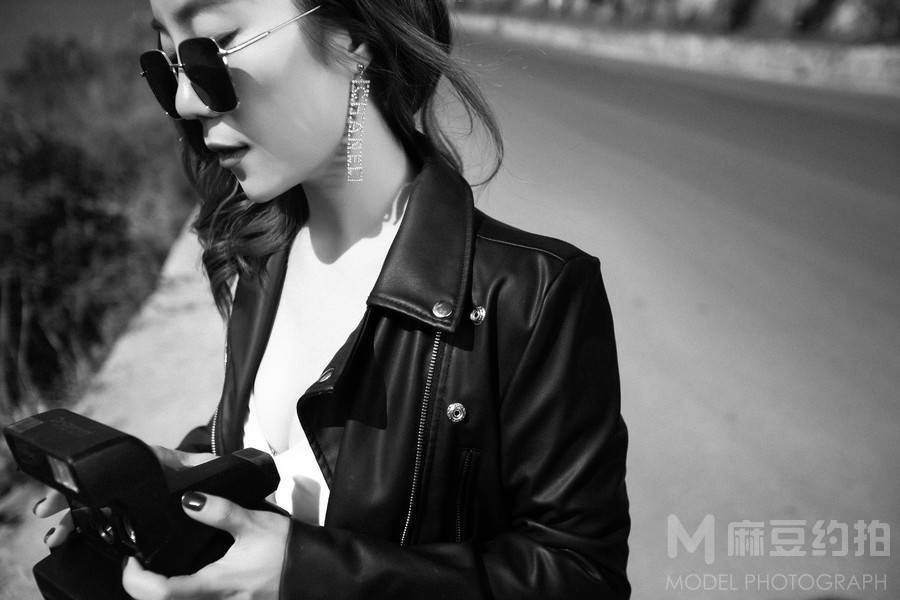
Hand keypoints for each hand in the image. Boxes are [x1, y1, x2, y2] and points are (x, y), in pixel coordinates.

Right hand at [33, 447, 214, 547]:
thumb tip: (204, 465)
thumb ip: (202, 465)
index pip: (111, 468)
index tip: (65, 494)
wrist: (205, 479)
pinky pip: (100, 518)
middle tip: (47, 514)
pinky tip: (68, 540)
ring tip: (55, 537)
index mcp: (146, 465)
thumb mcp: (203, 466)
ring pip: (92, 507)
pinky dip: (82, 527)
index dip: (86, 481)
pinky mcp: (126, 510)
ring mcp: (126, 495)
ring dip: (70, 520)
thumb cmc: (202, 470)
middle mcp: (131, 478)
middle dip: (66, 502)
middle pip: (92, 490)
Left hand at [122, 492, 290, 599]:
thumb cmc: (287, 549)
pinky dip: (182, 594)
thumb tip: (186, 501)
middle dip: (142, 589)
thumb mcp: (253, 523)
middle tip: (138, 565)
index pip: (160, 593)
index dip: (136, 579)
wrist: (317, 572)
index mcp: (215, 584)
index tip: (131, 559)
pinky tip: (186, 576)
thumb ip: (219, 511)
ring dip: (161, 593)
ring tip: (156, 570)